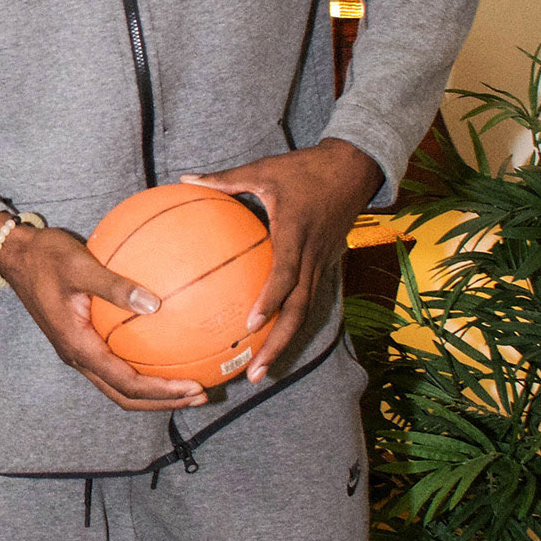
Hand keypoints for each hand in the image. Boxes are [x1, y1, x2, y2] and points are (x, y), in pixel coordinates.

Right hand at [0, 216, 205, 414]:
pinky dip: (140, 368)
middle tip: (199, 395)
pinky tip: (163, 350)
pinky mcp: (82, 341)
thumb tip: (155, 304)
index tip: (192, 388)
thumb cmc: (46, 257)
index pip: (125, 383)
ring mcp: (78, 351)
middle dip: (162, 401)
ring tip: (186, 383)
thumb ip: (115, 286)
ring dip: (153, 391)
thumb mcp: (80, 265)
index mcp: (78, 345)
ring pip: (118, 386)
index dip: (161, 392)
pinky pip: (115, 365)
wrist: (17, 256)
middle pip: (124, 396)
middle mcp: (78, 356)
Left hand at [186, 138, 381, 380]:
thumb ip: (225, 179)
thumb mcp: (264, 168)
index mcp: (296, 232)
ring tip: (262, 368)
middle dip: (279, 344)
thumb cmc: (306, 168)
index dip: (270, 300)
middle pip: (300, 309)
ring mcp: (323, 262)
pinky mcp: (327, 264)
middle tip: (256, 372)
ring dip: (286, 341)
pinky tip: (273, 338)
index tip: (250, 324)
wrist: (355, 168)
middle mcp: (313, 255)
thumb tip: (185, 179)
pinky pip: (310, 298)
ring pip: (307, 310)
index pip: (286, 274)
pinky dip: (292, 322)